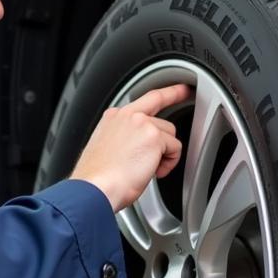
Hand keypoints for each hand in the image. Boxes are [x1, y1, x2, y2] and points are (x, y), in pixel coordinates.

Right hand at [69, 83, 191, 212]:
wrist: (94, 188)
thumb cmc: (97, 179)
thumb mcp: (106, 151)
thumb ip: (124, 141)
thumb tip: (138, 150)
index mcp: (114, 118)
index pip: (146, 99)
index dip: (167, 93)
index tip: (180, 89)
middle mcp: (127, 116)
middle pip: (163, 119)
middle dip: (171, 132)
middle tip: (183, 122)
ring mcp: (141, 123)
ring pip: (169, 136)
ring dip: (164, 155)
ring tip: (146, 170)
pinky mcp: (154, 136)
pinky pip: (174, 149)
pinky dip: (168, 164)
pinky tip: (153, 172)